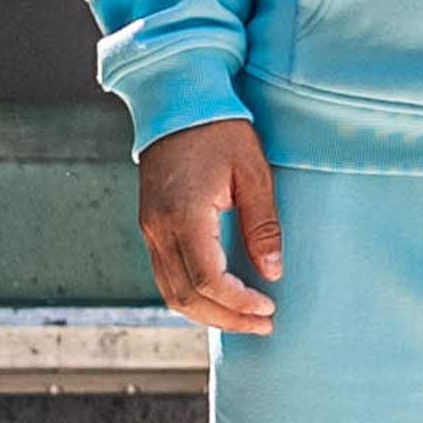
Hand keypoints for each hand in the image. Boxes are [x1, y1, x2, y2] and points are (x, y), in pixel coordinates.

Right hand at [136, 118, 283, 333]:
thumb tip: (272, 272)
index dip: (239, 302)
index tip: (269, 307)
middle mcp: (158, 227)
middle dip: (227, 318)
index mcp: (184, 214)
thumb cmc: (219, 129)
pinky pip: (166, 277)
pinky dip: (193, 297)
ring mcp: (150, 228)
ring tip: (246, 319)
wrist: (176, 98)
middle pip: (187, 296)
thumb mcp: (253, 172)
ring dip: (208, 315)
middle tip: (264, 324)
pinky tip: (221, 300)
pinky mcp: (150, 227)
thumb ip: (263, 225)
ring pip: (172, 293)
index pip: (208, 280)